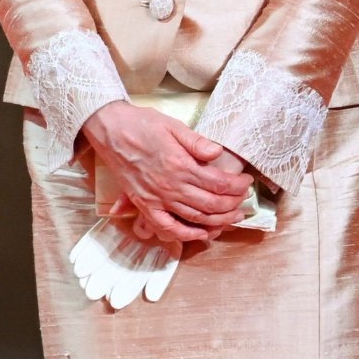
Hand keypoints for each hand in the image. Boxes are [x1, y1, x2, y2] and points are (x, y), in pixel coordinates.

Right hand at [81, 103, 251, 248]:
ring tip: (232, 217)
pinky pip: (167, 226)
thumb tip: (218, 153)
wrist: (111, 130)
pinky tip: (200, 234)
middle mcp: (170, 186)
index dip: (237, 185)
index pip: (218, 182)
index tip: (247, 182)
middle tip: (244, 201)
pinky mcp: (145, 205)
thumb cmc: (143, 125)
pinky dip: (185, 234)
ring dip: (217, 221)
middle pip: (211, 203)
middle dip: (233, 204)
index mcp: (180, 165)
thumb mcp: (174, 126)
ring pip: (194, 217)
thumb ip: (197, 142)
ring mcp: (157, 198)